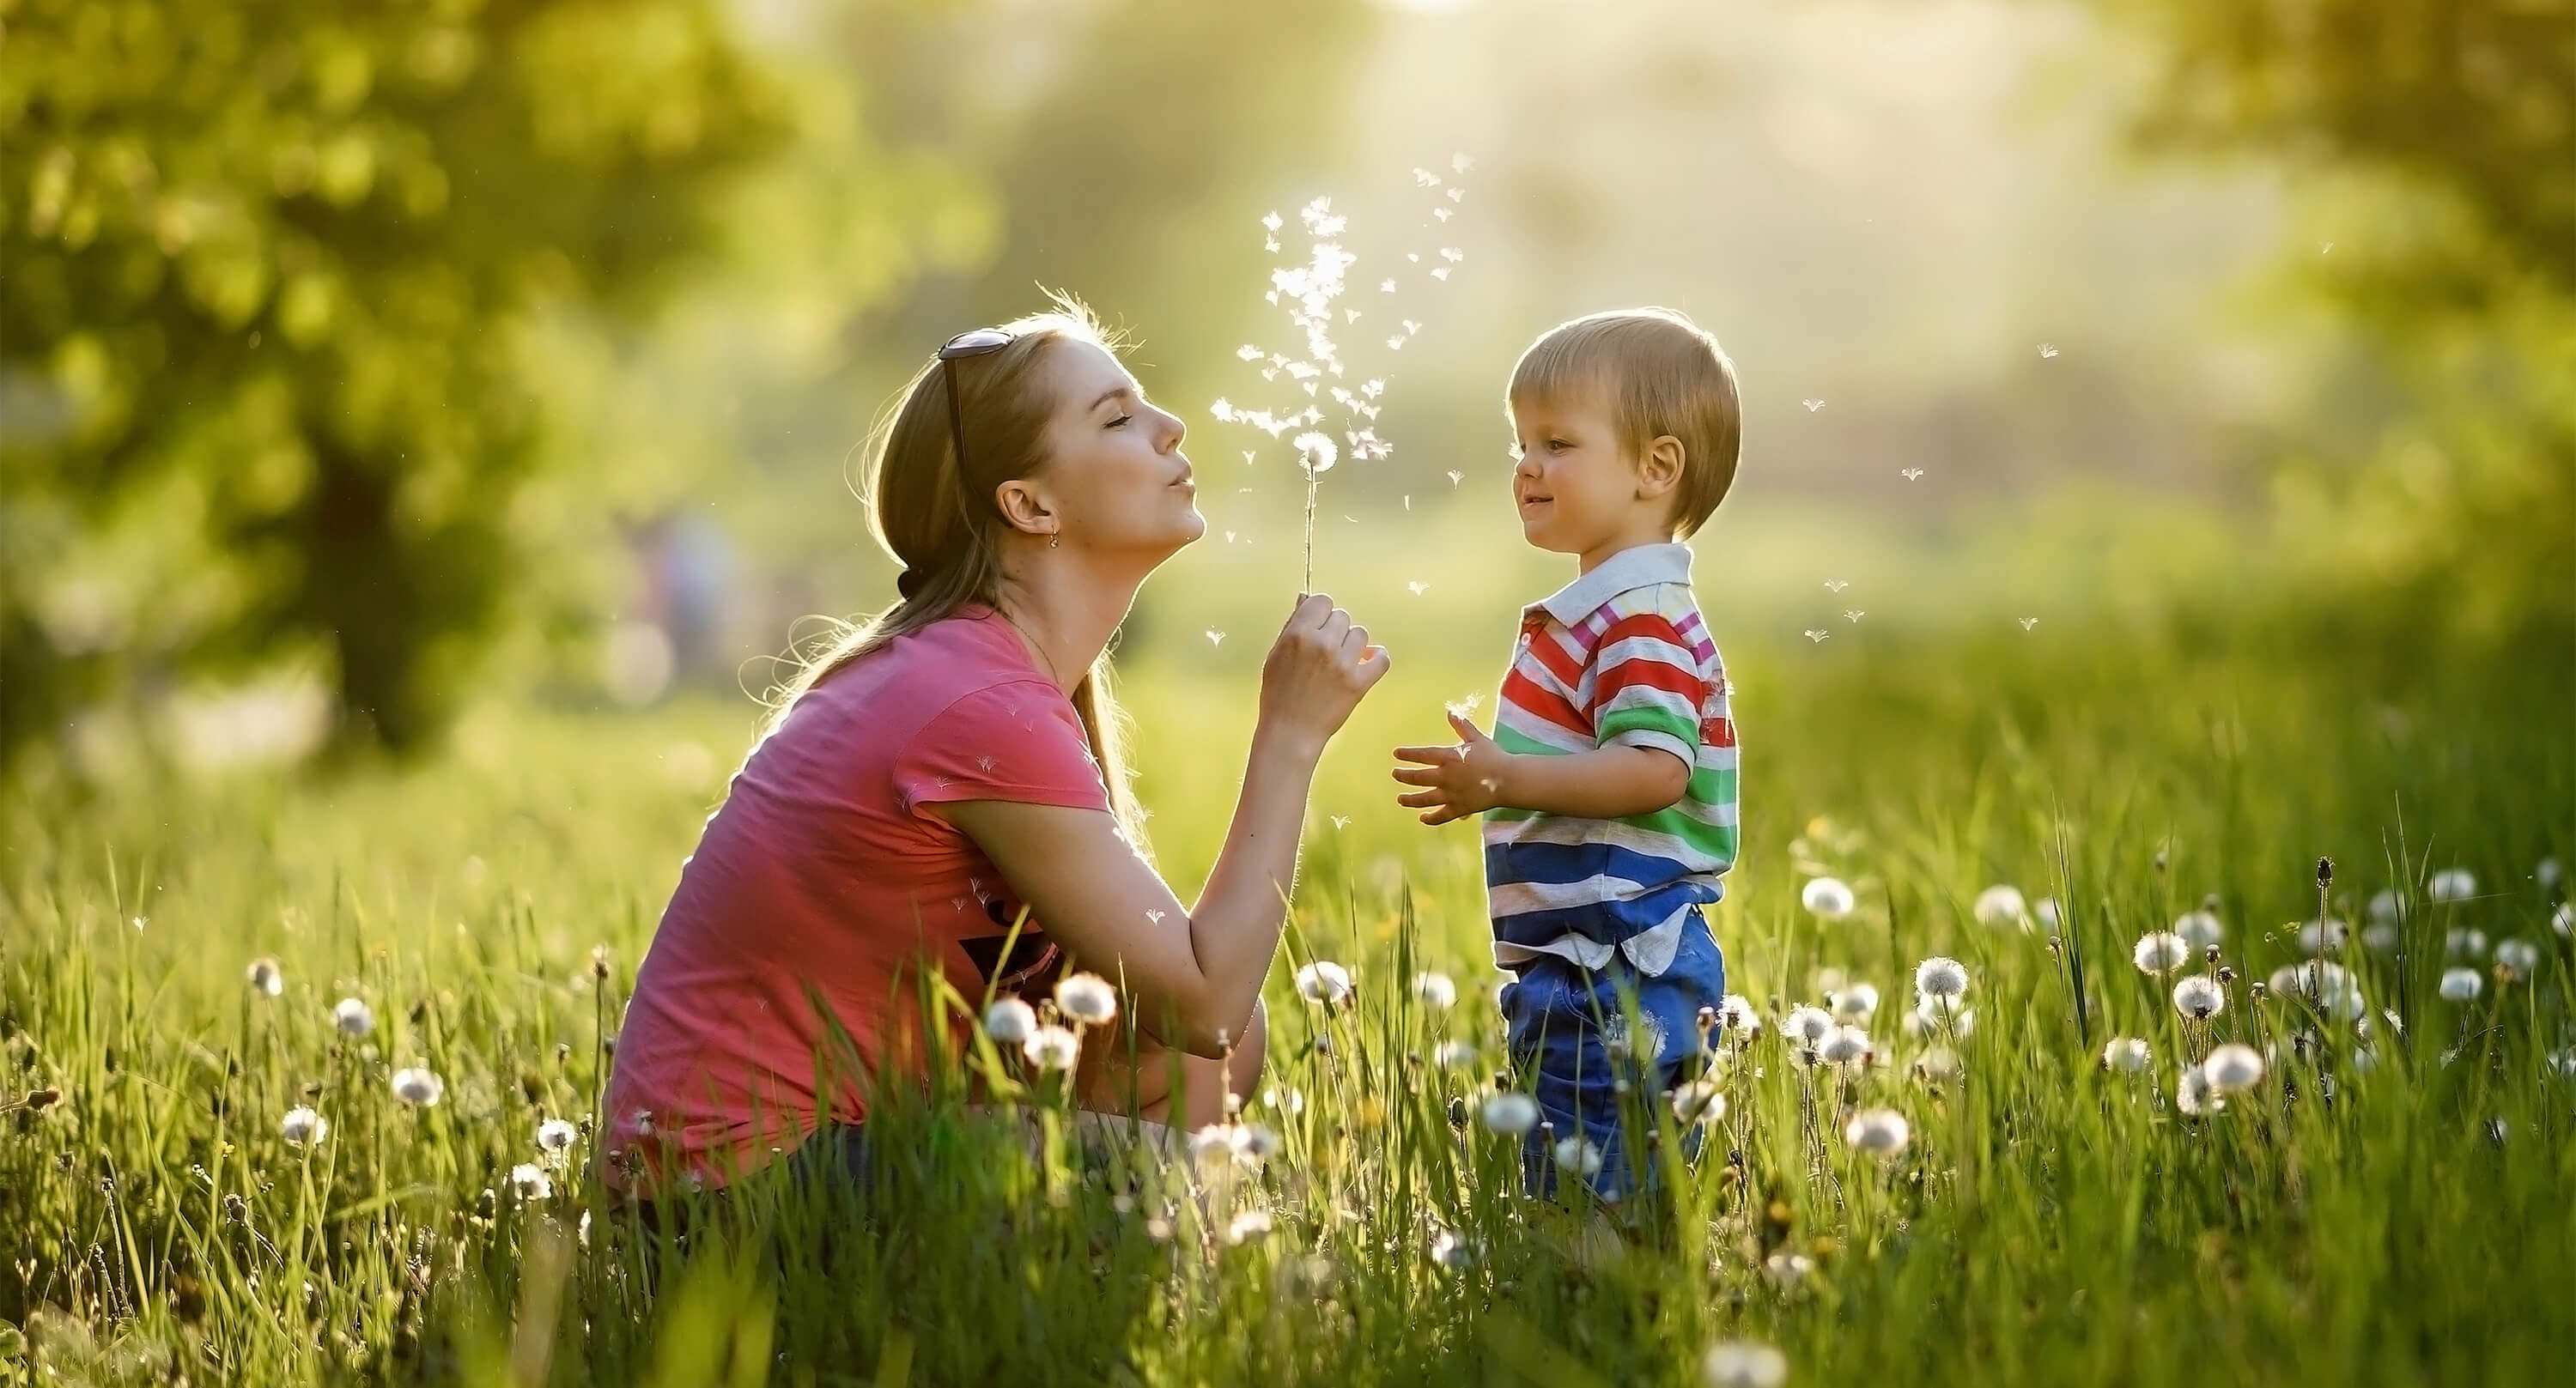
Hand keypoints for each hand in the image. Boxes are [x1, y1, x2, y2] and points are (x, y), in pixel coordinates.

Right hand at [1257, 593, 1390, 755]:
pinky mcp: (1359, 682)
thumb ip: (1292, 625)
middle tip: (1326, 652)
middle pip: (1342, 617)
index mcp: (1298, 634)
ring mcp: (1342, 663)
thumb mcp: (1276, 654)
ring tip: (1341, 662)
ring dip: (1353, 645)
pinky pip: (1381, 658)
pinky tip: (1367, 663)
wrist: (1290, 731)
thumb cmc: (1279, 693)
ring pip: (1360, 634)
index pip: (1322, 601)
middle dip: (1335, 631)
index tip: (1320, 627)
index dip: (1322, 614)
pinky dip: (1377, 659)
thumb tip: (1306, 598)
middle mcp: (1322, 644)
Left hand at [1392, 710, 1512, 824]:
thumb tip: (1450, 712)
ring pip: (1425, 799)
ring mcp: (1451, 795)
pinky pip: (1441, 816)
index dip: (1408, 754)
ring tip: (1400, 799)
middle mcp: (1446, 777)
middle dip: (1404, 776)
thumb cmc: (1493, 757)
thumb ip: (1462, 726)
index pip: (1423, 755)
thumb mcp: (1477, 738)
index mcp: (1449, 758)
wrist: (1508, 779)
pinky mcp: (1459, 808)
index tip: (1396, 754)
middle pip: (1419, 777)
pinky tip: (1422, 818)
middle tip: (1395, 775)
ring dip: (1410, 800)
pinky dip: (1431, 819)